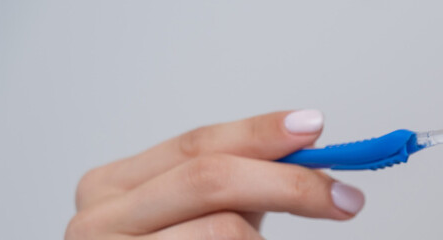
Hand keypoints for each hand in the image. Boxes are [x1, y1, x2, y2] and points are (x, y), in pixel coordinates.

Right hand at [65, 110, 364, 238]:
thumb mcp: (205, 213)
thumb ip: (245, 179)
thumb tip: (309, 149)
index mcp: (115, 185)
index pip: (199, 144)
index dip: (260, 133)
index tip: (314, 128)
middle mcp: (99, 218)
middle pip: (210, 179)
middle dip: (288, 183)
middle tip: (343, 198)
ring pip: (223, 230)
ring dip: (264, 236)